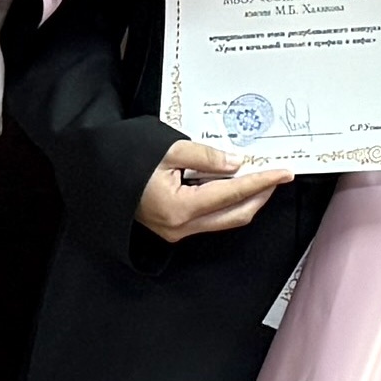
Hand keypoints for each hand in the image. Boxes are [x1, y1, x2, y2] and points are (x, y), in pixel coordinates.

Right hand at [134, 136, 294, 242]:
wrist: (96, 172)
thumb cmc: (125, 159)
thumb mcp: (168, 149)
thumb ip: (205, 157)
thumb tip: (235, 165)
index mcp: (179, 208)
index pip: (232, 194)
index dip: (262, 182)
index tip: (284, 173)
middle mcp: (179, 227)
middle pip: (235, 215)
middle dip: (260, 195)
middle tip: (277, 175)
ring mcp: (176, 231)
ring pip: (224, 220)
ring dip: (245, 200)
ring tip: (259, 177)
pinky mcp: (173, 228)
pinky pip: (210, 218)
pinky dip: (226, 202)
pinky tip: (232, 184)